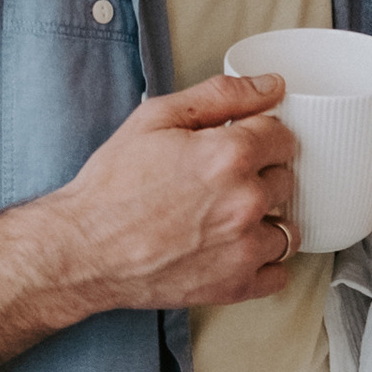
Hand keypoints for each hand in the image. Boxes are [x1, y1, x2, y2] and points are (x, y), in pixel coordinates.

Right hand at [55, 73, 301, 316]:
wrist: (84, 249)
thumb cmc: (112, 186)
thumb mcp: (156, 118)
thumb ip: (221, 95)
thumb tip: (271, 86)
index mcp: (230, 155)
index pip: (282, 136)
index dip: (259, 137)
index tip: (240, 146)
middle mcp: (245, 201)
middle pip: (286, 179)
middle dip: (260, 175)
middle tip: (221, 182)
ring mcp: (244, 248)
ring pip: (288, 227)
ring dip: (265, 220)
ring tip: (228, 217)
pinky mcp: (236, 286)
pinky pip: (279, 272)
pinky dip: (263, 262)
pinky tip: (234, 249)